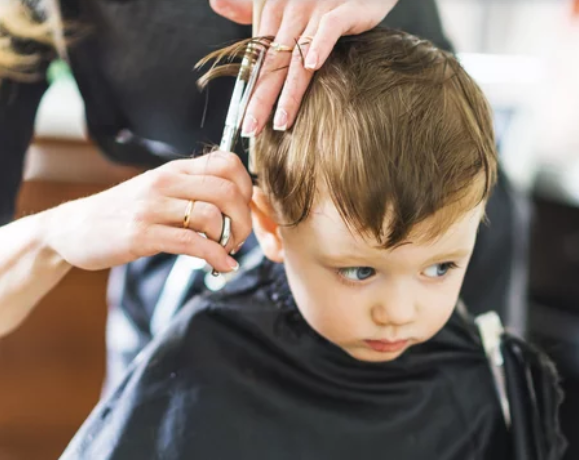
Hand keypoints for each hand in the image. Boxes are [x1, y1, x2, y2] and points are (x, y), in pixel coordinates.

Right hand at [45, 151, 252, 272]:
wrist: (74, 227)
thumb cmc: (124, 211)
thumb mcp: (159, 190)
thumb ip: (192, 189)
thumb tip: (236, 201)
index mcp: (174, 169)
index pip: (227, 162)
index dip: (247, 187)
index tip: (245, 210)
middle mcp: (165, 182)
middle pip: (228, 191)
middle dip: (244, 220)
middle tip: (238, 238)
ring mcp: (152, 207)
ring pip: (212, 216)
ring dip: (229, 240)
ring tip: (224, 252)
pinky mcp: (141, 234)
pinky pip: (191, 244)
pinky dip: (215, 257)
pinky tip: (221, 266)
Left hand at [210, 0, 398, 134]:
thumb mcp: (286, 0)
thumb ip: (251, 7)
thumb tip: (216, 3)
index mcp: (274, 10)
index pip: (258, 58)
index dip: (250, 90)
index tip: (243, 120)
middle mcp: (292, 10)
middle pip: (272, 62)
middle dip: (261, 99)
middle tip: (252, 129)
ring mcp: (317, 8)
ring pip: (298, 54)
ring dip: (289, 90)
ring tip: (281, 121)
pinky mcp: (343, 8)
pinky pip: (330, 27)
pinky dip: (321, 45)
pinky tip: (314, 67)